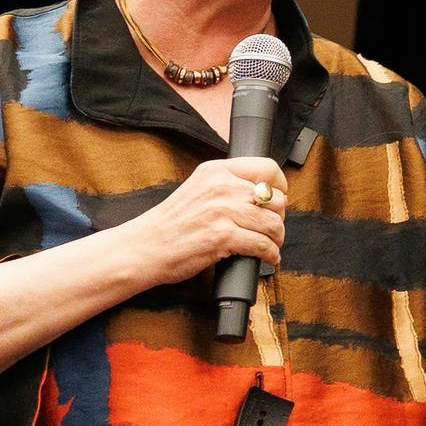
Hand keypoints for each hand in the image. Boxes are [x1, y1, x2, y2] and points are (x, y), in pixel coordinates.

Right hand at [118, 157, 286, 286]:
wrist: (145, 247)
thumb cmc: (172, 223)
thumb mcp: (199, 188)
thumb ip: (227, 185)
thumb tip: (263, 193)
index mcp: (216, 171)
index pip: (267, 168)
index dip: (281, 186)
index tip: (280, 199)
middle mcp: (221, 187)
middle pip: (275, 199)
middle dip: (279, 217)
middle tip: (272, 229)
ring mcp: (222, 211)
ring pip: (273, 223)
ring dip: (278, 238)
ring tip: (272, 245)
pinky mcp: (223, 237)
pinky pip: (263, 245)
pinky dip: (271, 254)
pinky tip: (268, 257)